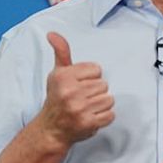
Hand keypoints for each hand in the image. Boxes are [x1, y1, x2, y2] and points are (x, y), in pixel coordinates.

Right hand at [38, 32, 114, 146]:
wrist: (51, 128)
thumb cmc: (57, 98)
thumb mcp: (57, 73)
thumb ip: (61, 52)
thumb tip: (53, 33)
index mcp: (63, 76)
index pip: (97, 69)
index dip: (90, 77)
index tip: (79, 85)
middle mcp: (69, 91)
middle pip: (104, 84)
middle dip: (96, 92)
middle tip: (82, 98)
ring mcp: (78, 108)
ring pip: (109, 99)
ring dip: (101, 105)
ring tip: (87, 108)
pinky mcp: (87, 123)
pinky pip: (110, 115)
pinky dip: (103, 117)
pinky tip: (91, 117)